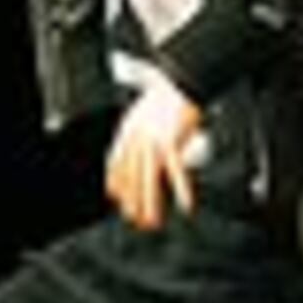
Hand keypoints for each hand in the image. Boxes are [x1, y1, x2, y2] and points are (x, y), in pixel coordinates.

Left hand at [103, 78, 203, 228]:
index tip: (116, 197)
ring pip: (149, 180)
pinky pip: (176, 172)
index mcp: (129, 129)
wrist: (180, 81)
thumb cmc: (170, 91)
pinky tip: (185, 204)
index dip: (116, 182)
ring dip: (150, 204)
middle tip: (135, 219)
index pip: (116, 162)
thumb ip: (145, 128)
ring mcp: (153, 142)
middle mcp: (138, 138)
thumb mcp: (148, 109)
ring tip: (152, 221)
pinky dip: (182, 190)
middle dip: (132, 201)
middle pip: (132, 177)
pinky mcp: (171, 143)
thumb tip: (153, 144)